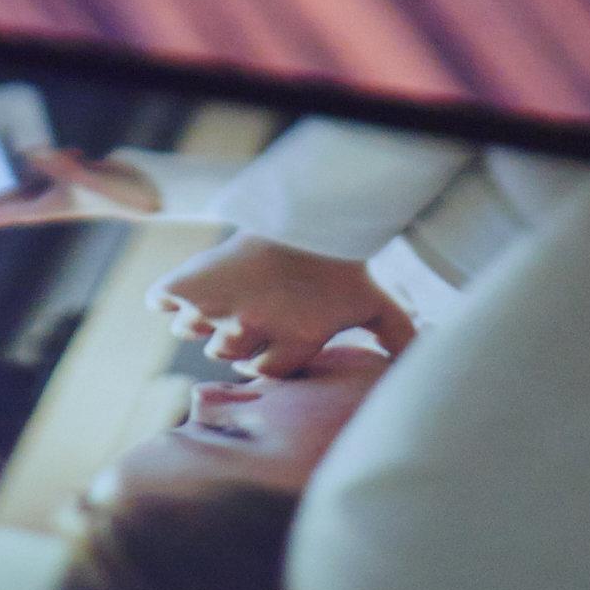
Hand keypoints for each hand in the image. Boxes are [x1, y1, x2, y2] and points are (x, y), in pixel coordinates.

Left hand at [0, 142, 157, 243]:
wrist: (153, 190)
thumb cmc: (127, 193)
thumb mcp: (97, 181)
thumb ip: (68, 169)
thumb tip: (35, 153)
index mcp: (27, 209)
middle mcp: (25, 200)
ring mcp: (36, 186)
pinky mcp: (51, 170)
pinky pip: (15, 162)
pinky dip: (0, 155)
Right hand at [156, 238, 408, 371]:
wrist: (307, 218)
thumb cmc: (342, 267)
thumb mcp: (376, 303)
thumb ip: (398, 334)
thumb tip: (427, 354)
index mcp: (288, 344)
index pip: (263, 372)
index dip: (265, 358)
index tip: (269, 334)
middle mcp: (249, 332)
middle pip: (223, 352)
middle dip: (232, 335)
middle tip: (243, 306)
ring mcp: (217, 308)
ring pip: (191, 329)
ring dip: (199, 316)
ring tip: (219, 294)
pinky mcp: (189, 283)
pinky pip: (162, 300)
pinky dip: (165, 297)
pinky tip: (178, 291)